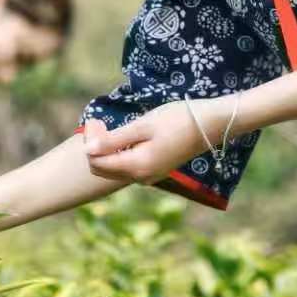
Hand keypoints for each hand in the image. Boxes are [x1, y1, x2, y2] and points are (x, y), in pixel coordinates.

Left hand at [80, 98, 222, 185]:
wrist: (210, 124)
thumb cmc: (177, 119)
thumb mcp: (143, 126)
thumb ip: (113, 140)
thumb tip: (86, 151)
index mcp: (137, 166)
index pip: (96, 162)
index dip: (89, 142)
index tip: (96, 119)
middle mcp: (141, 177)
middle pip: (102, 170)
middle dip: (95, 147)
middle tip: (100, 121)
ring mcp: (149, 176)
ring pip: (114, 169)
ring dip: (106, 149)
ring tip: (111, 125)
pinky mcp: (156, 170)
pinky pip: (128, 166)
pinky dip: (119, 152)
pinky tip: (125, 134)